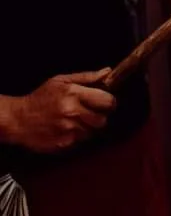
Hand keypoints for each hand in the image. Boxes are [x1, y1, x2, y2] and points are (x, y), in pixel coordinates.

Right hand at [0, 72, 116, 153]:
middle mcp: (72, 112)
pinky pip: (81, 141)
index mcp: (73, 94)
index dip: (108, 102)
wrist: (17, 119)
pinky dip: (76, 136)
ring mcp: (68, 129)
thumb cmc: (40, 98)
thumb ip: (86, 77)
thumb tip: (107, 72)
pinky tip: (65, 129)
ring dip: (87, 128)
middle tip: (87, 113)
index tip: (104, 102)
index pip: (108, 101)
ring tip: (73, 121)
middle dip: (98, 117)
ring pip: (93, 132)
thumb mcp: (60, 81)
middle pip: (103, 120)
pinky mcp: (64, 143)